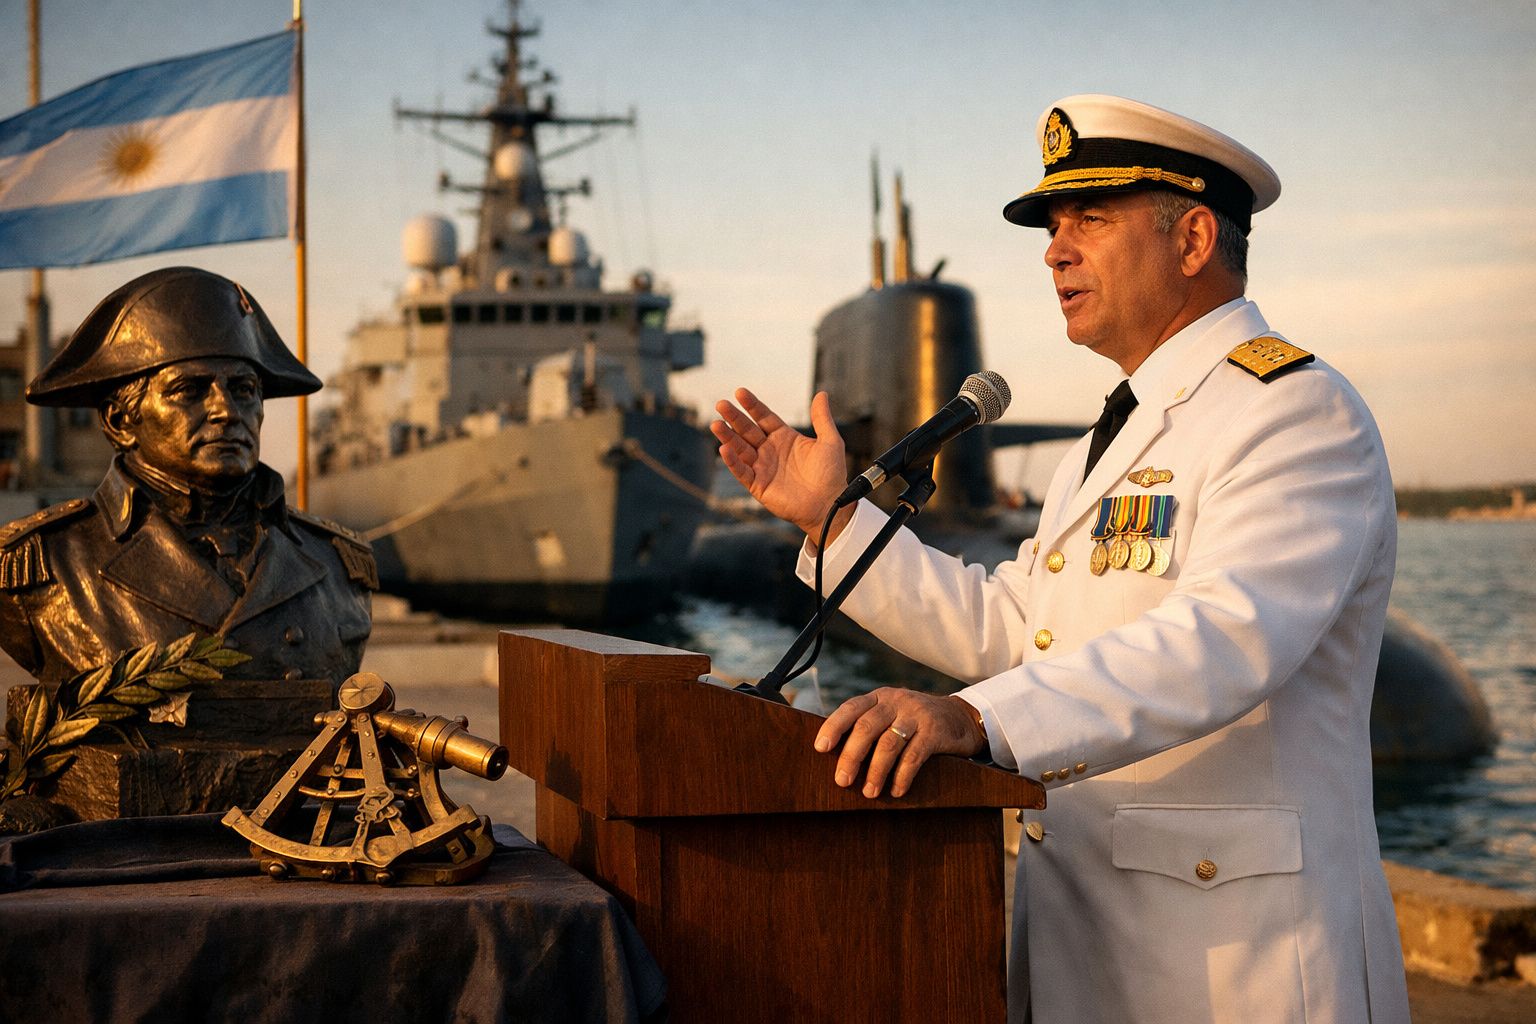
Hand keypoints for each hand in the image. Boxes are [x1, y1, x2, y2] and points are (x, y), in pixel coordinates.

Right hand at [711, 388, 851, 541]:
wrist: (829, 504)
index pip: (764, 417)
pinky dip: (732, 461)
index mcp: (784, 438)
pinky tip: (724, 449)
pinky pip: (742, 472)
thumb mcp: (830, 441)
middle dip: (734, 418)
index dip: (752, 406)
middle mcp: (770, 450)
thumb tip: (821, 394)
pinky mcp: (758, 485)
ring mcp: (763, 468)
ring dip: (728, 437)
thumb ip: (822, 418)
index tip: (740, 392)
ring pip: (740, 449)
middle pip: (748, 430)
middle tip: (721, 404)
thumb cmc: (831, 475)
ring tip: (716, 424)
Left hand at [814, 688, 986, 797]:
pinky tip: (896, 790)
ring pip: (889, 743)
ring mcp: (916, 715)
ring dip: (876, 771)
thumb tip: (836, 758)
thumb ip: (870, 726)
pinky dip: (902, 776)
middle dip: (851, 756)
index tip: (820, 747)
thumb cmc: (916, 723)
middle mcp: (896, 702)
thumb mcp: (892, 715)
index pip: (851, 708)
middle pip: (867, 727)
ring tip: (869, 792)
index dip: (833, 726)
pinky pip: (914, 756)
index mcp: (880, 697)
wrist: (961, 718)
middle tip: (842, 781)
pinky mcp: (935, 731)